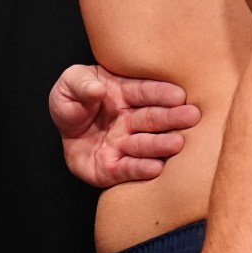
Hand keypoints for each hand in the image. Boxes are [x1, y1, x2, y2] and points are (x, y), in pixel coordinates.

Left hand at [51, 64, 199, 187]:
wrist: (60, 130)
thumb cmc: (71, 101)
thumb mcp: (70, 84)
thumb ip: (81, 85)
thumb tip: (97, 89)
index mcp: (123, 94)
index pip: (143, 92)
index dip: (160, 93)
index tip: (178, 95)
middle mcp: (128, 120)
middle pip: (150, 118)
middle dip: (171, 118)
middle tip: (192, 116)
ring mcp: (121, 144)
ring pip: (143, 143)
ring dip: (160, 144)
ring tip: (177, 143)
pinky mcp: (111, 168)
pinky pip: (126, 168)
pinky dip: (139, 168)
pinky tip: (156, 168)